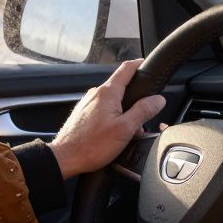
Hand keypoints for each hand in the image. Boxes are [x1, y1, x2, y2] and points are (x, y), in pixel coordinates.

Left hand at [49, 59, 166, 178]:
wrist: (65, 159)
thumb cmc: (91, 146)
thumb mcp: (125, 128)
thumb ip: (143, 111)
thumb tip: (158, 100)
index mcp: (107, 92)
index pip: (126, 69)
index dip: (139, 64)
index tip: (146, 63)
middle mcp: (96, 94)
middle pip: (121, 87)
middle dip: (135, 100)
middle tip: (143, 117)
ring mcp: (88, 103)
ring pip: (113, 101)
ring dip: (124, 113)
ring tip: (127, 133)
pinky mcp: (83, 114)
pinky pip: (103, 110)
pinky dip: (113, 118)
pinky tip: (114, 135)